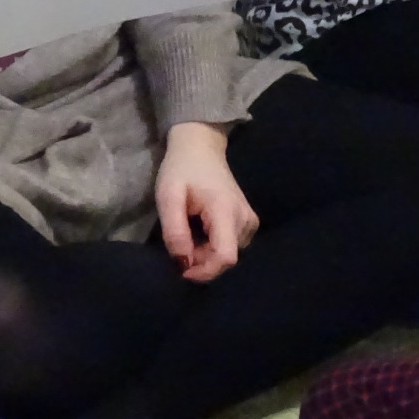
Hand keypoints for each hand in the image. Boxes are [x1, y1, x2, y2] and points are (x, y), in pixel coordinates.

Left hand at [156, 121, 257, 282]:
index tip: (181, 270)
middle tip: (178, 244)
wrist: (201, 147)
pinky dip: (211, 247)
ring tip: (187, 233)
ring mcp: (250, 221)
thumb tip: (183, 262)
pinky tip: (198, 231)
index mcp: (226, 211)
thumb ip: (174, 230)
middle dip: (200, 262)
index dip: (204, 271)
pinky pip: (230, 246)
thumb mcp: (168, 196)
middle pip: (226, 259)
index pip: (225, 257)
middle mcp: (245, 219)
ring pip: (228, 255)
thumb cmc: (181, 169)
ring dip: (205, 255)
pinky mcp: (248, 223)